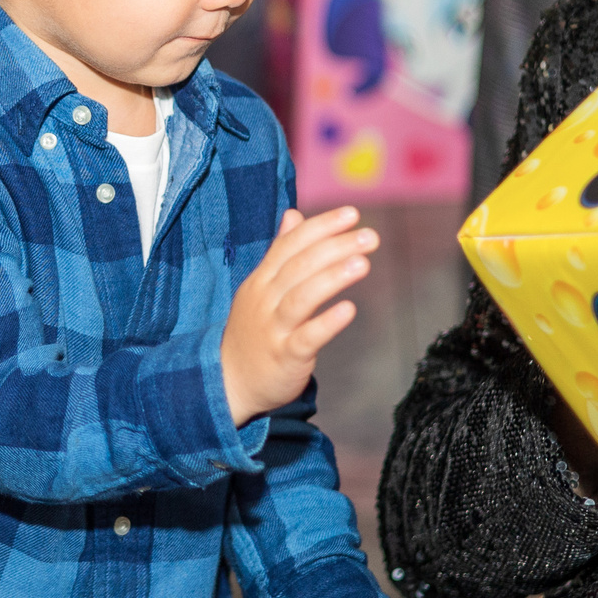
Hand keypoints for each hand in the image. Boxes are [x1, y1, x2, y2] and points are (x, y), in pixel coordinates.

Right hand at [220, 206, 377, 423]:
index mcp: (262, 280)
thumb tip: (294, 214)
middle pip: (299, 266)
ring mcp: (274, 329)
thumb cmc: (252, 332)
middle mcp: (265, 300)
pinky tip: (349, 310)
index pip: (290, 245)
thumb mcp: (259, 287)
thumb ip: (279, 251)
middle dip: (335, 247)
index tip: (351, 214)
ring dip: (332, 278)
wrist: (227, 383)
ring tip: (363, 263)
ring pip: (301, 297)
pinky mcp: (285, 357)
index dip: (321, 227)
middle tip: (370, 237)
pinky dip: (327, 323)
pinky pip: (306, 337)